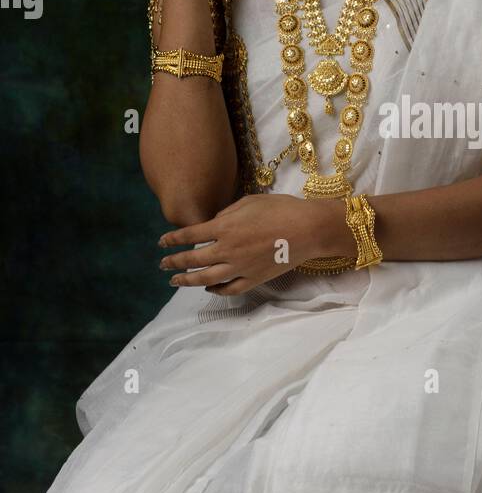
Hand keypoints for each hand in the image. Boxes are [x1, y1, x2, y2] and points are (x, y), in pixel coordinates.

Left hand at [157, 194, 329, 294]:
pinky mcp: (254, 279)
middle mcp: (227, 250)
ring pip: (206, 279)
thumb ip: (226, 214)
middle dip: (174, 262)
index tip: (161, 242)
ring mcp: (240, 268)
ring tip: (175, 282)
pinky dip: (216, 291)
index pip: (190, 235)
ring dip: (187, 281)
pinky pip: (230, 289)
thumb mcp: (249, 202)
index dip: (173, 239)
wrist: (308, 229)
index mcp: (224, 228)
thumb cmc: (280, 208)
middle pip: (193, 259)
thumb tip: (214, 224)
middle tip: (163, 264)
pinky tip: (209, 289)